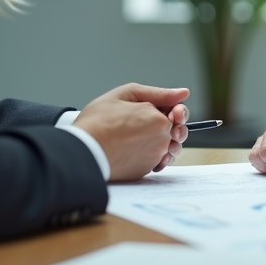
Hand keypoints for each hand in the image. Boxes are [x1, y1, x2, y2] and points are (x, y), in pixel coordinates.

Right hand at [73, 84, 189, 180]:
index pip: (179, 113)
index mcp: (159, 120)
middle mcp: (161, 141)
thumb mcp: (126, 94)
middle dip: (169, 124)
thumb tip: (183, 93)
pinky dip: (152, 155)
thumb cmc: (98, 122)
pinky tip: (137, 148)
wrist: (82, 150)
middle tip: (145, 121)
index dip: (172, 109)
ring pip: (168, 147)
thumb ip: (158, 93)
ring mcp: (153, 158)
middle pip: (175, 131)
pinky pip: (157, 162)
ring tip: (139, 135)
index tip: (158, 108)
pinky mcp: (144, 171)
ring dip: (161, 140)